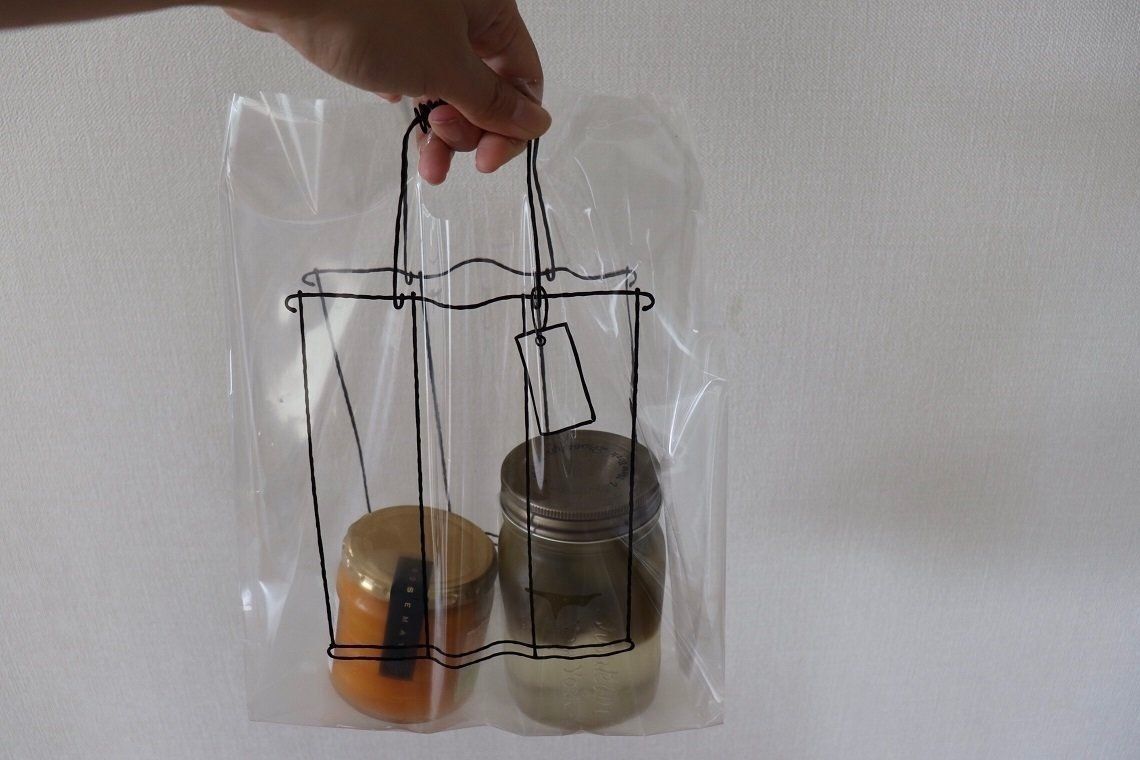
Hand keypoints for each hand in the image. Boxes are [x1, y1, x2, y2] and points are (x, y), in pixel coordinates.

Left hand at [224, 0, 548, 183]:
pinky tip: (400, 119)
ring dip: (442, 129)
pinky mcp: (384, 30)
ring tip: (425, 158)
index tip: (487, 162)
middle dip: (472, 127)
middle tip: (441, 139)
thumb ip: (492, 102)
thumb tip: (536, 123)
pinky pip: (415, 75)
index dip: (512, 126)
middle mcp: (461, 10)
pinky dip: (414, 105)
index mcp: (489, 8)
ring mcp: (422, 20)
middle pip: (488, 85)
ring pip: (449, 86)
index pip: (523, 78)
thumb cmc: (367, 13)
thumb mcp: (443, 67)